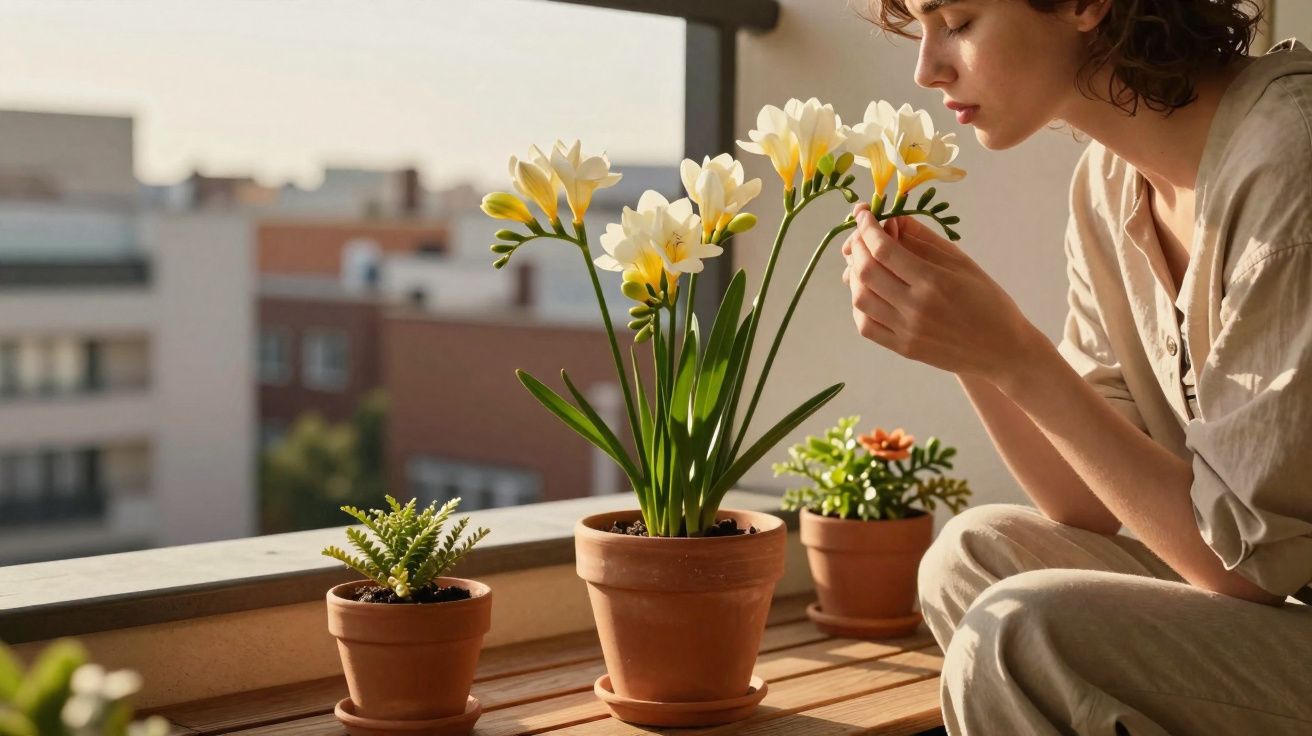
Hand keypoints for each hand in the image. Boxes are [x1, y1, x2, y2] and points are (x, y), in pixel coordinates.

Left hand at [841, 202, 1040, 381]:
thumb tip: (892, 218)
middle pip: (866, 271)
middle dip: (857, 246)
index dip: (867, 228)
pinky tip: (867, 290)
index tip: (864, 213)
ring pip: (860, 298)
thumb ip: (923, 239)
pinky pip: (866, 325)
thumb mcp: (962, 263)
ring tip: (863, 262)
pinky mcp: (903, 348)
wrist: (1003, 350)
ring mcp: (907, 331)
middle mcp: (916, 307)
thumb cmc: (988, 301)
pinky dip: (859, 304)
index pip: (884, 249)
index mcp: (934, 281)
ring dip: (854, 274)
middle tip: (861, 235)